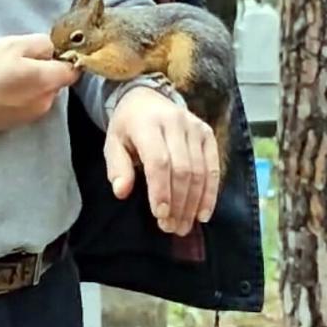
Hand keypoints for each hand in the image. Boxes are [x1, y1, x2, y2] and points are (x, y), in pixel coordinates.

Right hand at [0, 34, 78, 131]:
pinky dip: (21, 95)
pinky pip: (28, 103)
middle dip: (44, 69)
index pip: (73, 70)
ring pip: (42, 92)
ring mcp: (32, 116)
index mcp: (48, 81)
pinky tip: (1, 89)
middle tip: (18, 60)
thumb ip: (41, 44)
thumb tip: (52, 50)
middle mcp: (46, 102)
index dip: (65, 57)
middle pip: (56, 81)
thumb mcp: (12, 44)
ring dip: (32, 83)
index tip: (48, 51)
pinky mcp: (18, 123)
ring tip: (7, 75)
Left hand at [104, 86, 219, 235]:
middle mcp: (174, 121)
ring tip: (183, 226)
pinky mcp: (207, 132)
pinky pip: (213, 167)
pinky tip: (203, 213)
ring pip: (199, 171)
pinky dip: (210, 193)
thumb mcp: (113, 143)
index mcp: (147, 123)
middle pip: (182, 169)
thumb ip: (117, 167)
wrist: (146, 98)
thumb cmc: (128, 127)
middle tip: (171, 227)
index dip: (161, 190)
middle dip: (178, 203)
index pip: (158, 161)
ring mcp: (194, 126)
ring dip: (193, 203)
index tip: (160, 215)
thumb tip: (121, 192)